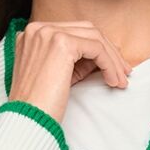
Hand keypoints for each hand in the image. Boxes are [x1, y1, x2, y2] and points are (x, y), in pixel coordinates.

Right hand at [9, 20, 132, 123]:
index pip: (74, 32)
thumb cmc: (39, 106)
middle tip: (123, 72)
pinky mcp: (61, 43)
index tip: (112, 68)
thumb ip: (74, 62)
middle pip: (86, 30)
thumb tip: (100, 59)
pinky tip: (113, 80)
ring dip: (112, 59)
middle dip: (108, 51)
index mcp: (33, 35)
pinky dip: (109, 64)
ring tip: (121, 80)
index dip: (97, 48)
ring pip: (94, 37)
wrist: (27, 120)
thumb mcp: (56, 77)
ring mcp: (48, 33)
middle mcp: (38, 29)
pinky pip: (96, 48)